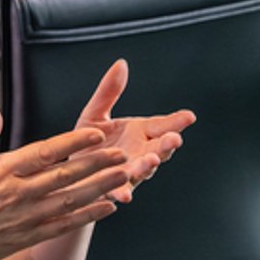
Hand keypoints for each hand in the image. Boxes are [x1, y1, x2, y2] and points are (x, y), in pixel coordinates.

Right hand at [0, 106, 129, 259]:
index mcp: (0, 172)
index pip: (43, 152)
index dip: (72, 142)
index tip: (96, 132)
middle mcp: (16, 195)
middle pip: (64, 176)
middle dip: (96, 163)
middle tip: (121, 152)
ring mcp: (24, 219)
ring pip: (70, 201)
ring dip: (100, 187)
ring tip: (124, 175)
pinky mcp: (28, 237)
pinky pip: (64, 226)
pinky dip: (87, 217)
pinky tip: (108, 206)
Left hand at [72, 60, 194, 201]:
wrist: (70, 173)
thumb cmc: (87, 143)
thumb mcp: (95, 113)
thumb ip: (109, 92)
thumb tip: (121, 64)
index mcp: (139, 133)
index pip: (162, 124)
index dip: (176, 121)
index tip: (189, 116)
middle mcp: (139, 153)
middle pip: (159, 148)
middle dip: (168, 145)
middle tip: (175, 139)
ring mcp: (129, 172)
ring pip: (144, 170)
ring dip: (149, 166)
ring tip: (152, 161)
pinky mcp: (112, 189)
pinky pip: (120, 191)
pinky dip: (123, 193)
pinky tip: (125, 195)